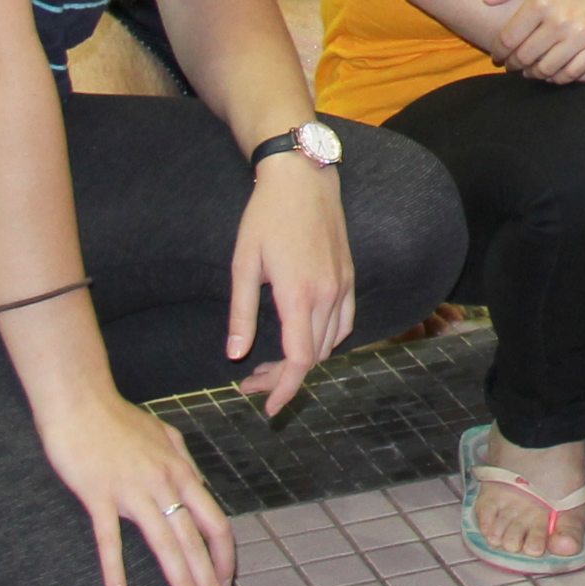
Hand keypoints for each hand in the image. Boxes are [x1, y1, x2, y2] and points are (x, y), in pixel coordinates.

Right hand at [36, 389, 235, 585]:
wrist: (80, 401)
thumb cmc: (119, 418)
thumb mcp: (164, 436)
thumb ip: (182, 462)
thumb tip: (198, 484)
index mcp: (182, 474)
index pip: (216, 524)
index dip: (224, 557)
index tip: (226, 584)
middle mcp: (165, 486)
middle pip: (197, 542)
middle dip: (211, 582)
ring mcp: (134, 492)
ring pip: (166, 545)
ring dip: (181, 582)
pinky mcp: (100, 496)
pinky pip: (110, 540)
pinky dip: (115, 570)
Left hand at [228, 155, 354, 417]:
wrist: (303, 178)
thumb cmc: (266, 217)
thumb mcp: (242, 264)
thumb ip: (241, 313)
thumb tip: (235, 355)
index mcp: (298, 295)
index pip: (299, 360)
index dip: (285, 389)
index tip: (268, 407)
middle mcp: (328, 295)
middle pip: (314, 357)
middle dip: (284, 377)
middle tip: (251, 381)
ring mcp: (343, 286)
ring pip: (331, 343)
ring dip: (304, 360)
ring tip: (271, 362)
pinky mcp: (349, 277)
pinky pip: (344, 323)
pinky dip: (325, 340)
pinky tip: (301, 336)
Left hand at [480, 0, 584, 82]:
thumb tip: (487, 1)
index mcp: (541, 0)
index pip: (509, 38)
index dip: (498, 51)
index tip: (497, 55)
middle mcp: (560, 20)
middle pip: (525, 56)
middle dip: (513, 64)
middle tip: (511, 65)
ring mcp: (581, 34)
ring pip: (546, 68)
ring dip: (533, 74)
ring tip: (530, 71)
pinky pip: (572, 72)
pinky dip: (557, 78)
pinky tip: (552, 74)